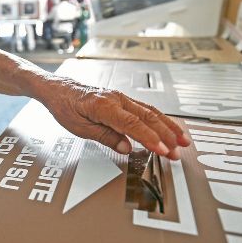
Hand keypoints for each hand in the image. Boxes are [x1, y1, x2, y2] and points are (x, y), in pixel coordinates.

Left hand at [46, 80, 189, 159]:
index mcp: (104, 106)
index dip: (149, 138)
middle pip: (147, 118)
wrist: (59, 90)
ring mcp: (122, 97)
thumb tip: (126, 148)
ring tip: (182, 141)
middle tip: (177, 152)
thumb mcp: (80, 128)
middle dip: (165, 136)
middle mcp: (116, 99)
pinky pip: (146, 109)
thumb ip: (105, 137)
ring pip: (151, 112)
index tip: (162, 150)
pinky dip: (160, 119)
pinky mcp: (123, 99)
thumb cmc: (65, 107)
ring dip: (168, 127)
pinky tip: (169, 128)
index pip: (133, 124)